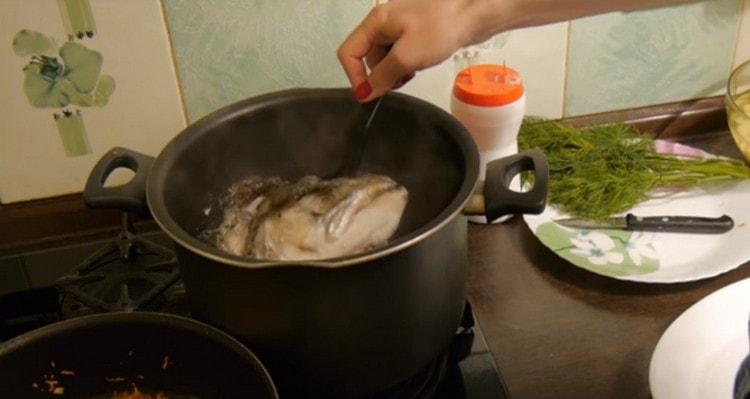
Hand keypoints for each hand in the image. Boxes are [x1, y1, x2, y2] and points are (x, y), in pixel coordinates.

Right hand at [337, 0, 492, 101]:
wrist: (475, 11)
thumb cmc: (440, 28)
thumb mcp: (406, 56)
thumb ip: (382, 76)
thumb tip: (365, 94)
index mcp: (375, 22)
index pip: (348, 52)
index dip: (355, 76)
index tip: (370, 95)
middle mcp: (384, 23)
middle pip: (368, 57)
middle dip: (380, 74)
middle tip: (401, 79)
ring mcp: (401, 28)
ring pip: (386, 59)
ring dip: (395, 71)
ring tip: (414, 71)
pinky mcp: (416, 34)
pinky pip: (402, 55)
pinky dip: (407, 66)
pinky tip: (420, 67)